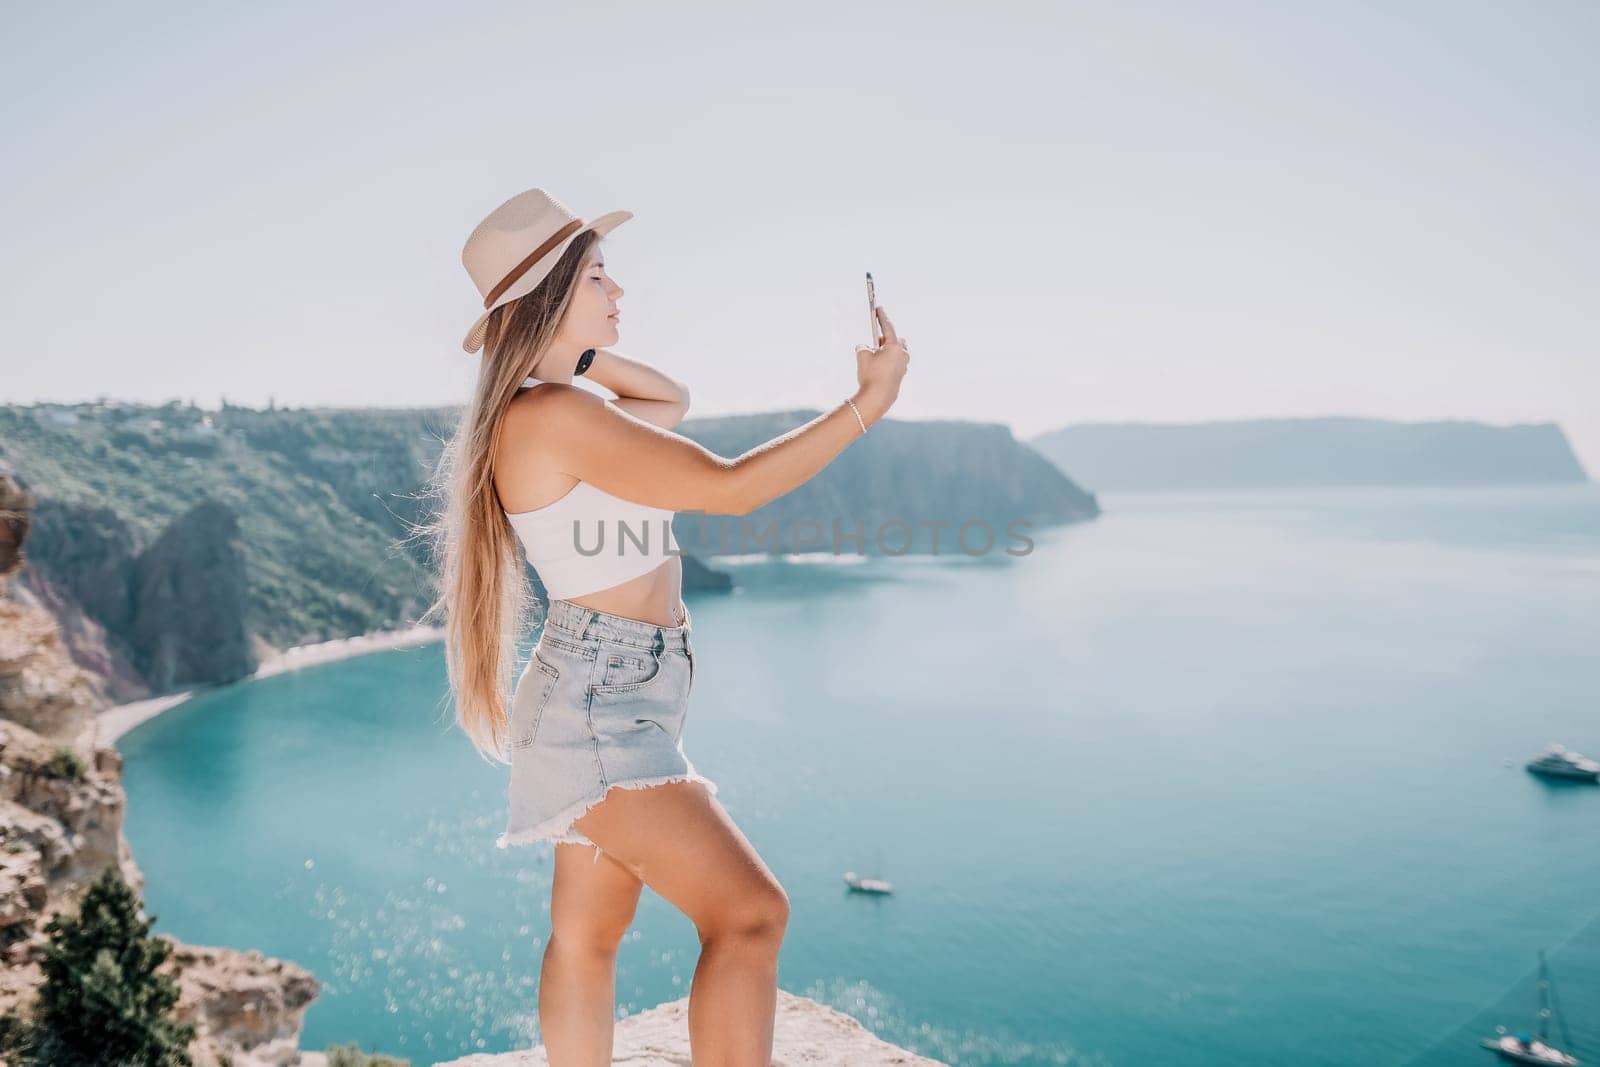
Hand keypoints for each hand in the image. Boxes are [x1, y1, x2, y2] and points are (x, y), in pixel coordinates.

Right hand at [853, 305, 909, 422]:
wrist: (877, 398)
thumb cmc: (870, 375)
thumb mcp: (862, 355)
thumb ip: (863, 347)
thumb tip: (866, 348)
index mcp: (894, 346)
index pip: (888, 327)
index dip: (882, 317)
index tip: (879, 309)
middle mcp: (902, 355)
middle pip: (896, 340)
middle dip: (886, 339)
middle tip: (875, 341)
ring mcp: (903, 366)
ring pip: (897, 353)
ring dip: (888, 352)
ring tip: (876, 357)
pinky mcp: (901, 376)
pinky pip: (896, 364)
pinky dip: (888, 363)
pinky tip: (879, 369)